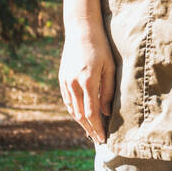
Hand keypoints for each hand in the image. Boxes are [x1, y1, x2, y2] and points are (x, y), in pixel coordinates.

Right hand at [59, 25, 114, 142]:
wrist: (81, 30)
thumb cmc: (101, 47)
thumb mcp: (110, 68)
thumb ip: (108, 91)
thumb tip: (106, 113)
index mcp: (88, 81)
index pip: (92, 113)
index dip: (97, 128)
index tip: (103, 138)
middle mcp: (74, 84)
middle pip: (80, 115)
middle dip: (89, 129)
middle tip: (97, 140)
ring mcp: (65, 82)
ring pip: (72, 109)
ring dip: (81, 122)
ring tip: (90, 131)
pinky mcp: (62, 78)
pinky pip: (68, 100)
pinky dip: (74, 111)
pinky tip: (81, 116)